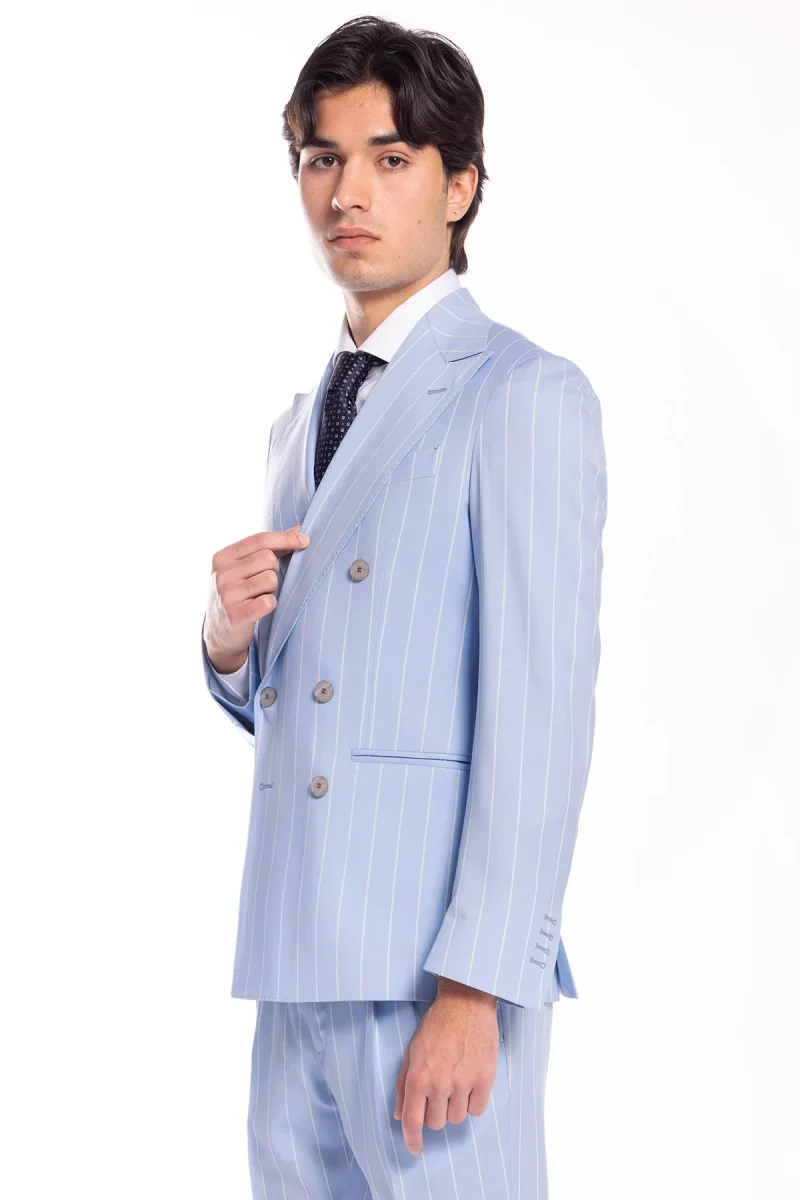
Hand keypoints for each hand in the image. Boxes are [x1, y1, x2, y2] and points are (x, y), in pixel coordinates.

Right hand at [203, 525, 309, 672]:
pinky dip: (270, 604)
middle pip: (268, 559)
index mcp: (222, 557)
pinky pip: (268, 601)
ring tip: (259, 596)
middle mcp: (222, 574)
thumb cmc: (237, 594)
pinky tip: (259, 608)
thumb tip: (298, 529)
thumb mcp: (243, 568)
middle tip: (264, 583)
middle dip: (274, 570)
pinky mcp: (236, 615)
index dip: (285, 538)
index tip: (305, 540)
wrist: (219, 633)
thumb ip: (267, 548)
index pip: (259, 539)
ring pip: (270, 579)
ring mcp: (227, 595)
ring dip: (272, 589)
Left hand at [393, 982, 499, 1155]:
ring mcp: (463, 1083)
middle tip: (440, 1092)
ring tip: (456, 1082)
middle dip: (435, 1112)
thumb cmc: (436, 1025)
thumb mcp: (411, 1051)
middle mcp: (440, 1084)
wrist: (466, 1002)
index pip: (412, 1121)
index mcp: (418, 1077)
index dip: (412, 1140)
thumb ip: (403, 1084)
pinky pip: (478, 1110)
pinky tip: (470, 1083)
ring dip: (455, 1107)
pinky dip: (473, 1102)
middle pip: (436, 1123)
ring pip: (457, 1118)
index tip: (415, 1149)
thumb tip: (399, 1114)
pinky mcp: (485, 1079)